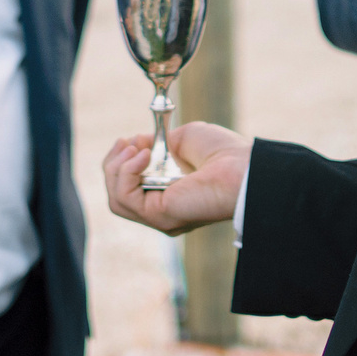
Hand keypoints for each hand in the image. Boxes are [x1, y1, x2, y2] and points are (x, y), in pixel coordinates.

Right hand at [104, 123, 250, 235]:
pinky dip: (125, 172)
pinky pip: (124, 197)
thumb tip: (134, 145)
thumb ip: (156, 144)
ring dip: (116, 169)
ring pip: (116, 199)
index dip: (123, 162)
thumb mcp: (181, 140)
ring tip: (134, 148)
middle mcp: (161, 210)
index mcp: (168, 194)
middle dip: (114, 164)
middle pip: (117, 195)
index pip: (129, 187)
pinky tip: (143, 155)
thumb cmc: (222, 153)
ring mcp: (158, 216)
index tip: (133, 139)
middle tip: (126, 142)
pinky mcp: (158, 216)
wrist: (241, 168)